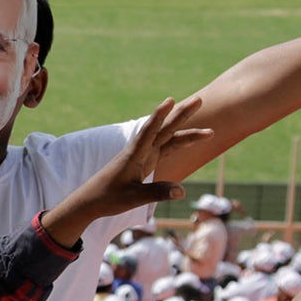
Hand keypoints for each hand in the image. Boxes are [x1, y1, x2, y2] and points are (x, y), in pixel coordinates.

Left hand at [42, 97, 211, 247]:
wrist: (91, 201)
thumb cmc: (108, 198)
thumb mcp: (133, 198)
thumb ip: (157, 192)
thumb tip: (182, 191)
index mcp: (134, 155)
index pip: (149, 131)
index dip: (159, 115)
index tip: (171, 100)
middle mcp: (140, 151)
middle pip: (164, 130)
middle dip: (181, 116)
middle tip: (198, 100)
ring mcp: (143, 156)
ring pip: (168, 140)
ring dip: (187, 134)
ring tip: (209, 132)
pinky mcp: (144, 162)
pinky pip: (165, 150)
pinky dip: (178, 144)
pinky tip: (190, 139)